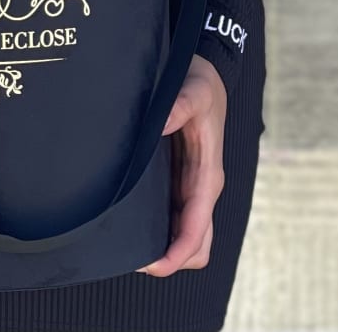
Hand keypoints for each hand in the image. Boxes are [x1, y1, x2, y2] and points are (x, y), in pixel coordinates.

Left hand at [137, 54, 226, 276]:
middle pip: (197, 243)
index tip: (153, 264)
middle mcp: (202, 186)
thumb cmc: (202, 83)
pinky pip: (175, 215)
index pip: (197, 228)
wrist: (206, 72)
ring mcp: (191, 186)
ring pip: (187, 234)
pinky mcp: (180, 179)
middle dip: (172, 258)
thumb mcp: (193, 89)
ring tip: (129, 247)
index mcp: (208, 174)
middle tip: (132, 259)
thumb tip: (159, 125)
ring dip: (166, 246)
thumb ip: (179, 106)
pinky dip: (161, 228)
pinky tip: (134, 222)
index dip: (177, 252)